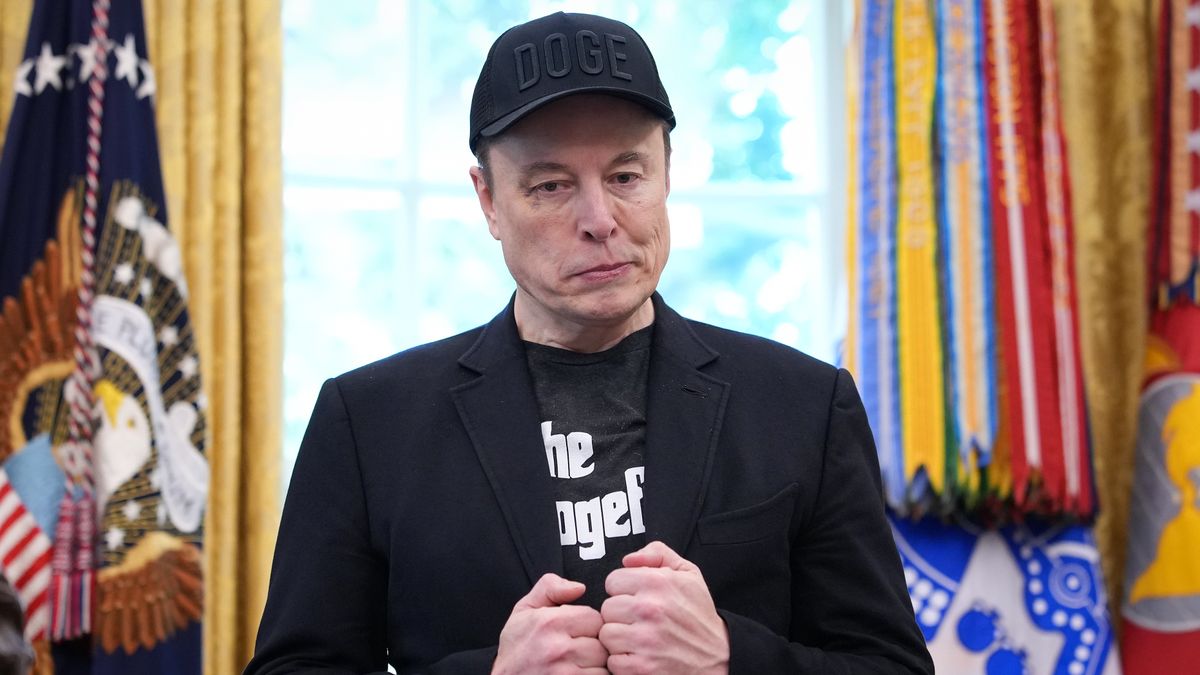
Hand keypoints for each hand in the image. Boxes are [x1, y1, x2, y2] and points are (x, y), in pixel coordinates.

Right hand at [492, 573, 607, 673]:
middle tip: (576, 648)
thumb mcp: (524, 609)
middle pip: (602, 642)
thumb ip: (550, 588)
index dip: (588, 624)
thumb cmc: (515, 649)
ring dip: (595, 664)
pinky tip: (577, 672)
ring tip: (577, 663)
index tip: (576, 631)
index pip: (595, 618)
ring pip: (603, 664)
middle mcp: (557, 648)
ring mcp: (565, 673)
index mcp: (548, 623)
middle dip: (593, 644)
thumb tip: (579, 587)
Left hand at [599, 541, 728, 674]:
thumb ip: (657, 553)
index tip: (637, 597)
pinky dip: (624, 661)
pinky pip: (613, 660)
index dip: (624, 589)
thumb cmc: (699, 615)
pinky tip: (641, 655)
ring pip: (607, 634)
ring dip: (620, 638)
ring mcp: (644, 640)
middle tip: (641, 620)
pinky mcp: (641, 667)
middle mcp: (649, 609)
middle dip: (621, 614)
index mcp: (658, 582)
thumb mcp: (688, 573)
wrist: (719, 655)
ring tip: (640, 637)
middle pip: (607, 608)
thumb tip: (628, 559)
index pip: (613, 580)